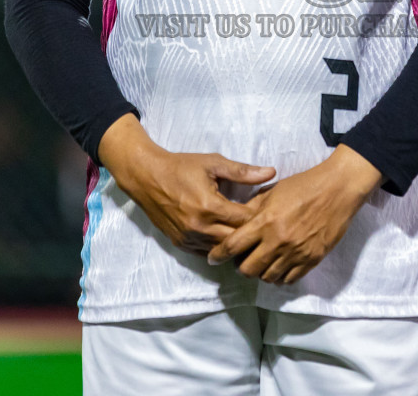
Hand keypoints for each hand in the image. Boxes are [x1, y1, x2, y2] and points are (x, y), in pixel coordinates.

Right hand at [98, 114, 275, 255]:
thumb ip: (243, 171)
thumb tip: (271, 172)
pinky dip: (219, 247)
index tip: (267, 209)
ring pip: (223, 251)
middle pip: (237, 240)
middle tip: (261, 224)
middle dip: (251, 233)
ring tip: (247, 233)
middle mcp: (200, 227)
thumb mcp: (213, 163)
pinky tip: (227, 237)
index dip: (260, 216)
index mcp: (210, 206)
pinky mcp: (181, 245)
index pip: (246, 221)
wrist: (146, 177)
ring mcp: (189, 238)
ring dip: (236, 244)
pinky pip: (207, 253)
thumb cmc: (181, 167)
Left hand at [207, 144, 382, 285]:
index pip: (233, 246)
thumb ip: (253, 208)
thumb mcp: (273, 191)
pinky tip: (278, 267)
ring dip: (260, 272)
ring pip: (267, 278)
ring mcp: (296, 253)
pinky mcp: (311, 260)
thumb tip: (236, 220)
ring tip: (261, 263)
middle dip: (239, 267)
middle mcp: (278, 240)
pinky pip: (289, 280)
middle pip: (247, 269)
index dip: (218, 255)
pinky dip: (280, 277)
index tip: (213, 258)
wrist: (338, 189)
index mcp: (265, 221)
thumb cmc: (304, 185)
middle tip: (240, 260)